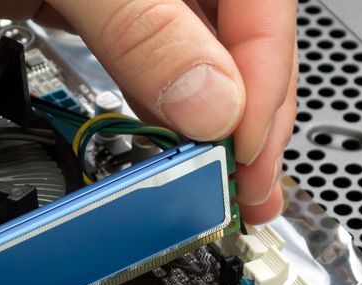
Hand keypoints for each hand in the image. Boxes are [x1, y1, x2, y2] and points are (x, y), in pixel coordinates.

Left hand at [0, 0, 297, 222]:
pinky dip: (161, 105)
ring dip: (211, 121)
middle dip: (250, 117)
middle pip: (242, 40)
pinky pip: (149, 60)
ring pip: (199, 57)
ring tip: (225, 181)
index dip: (264, 86)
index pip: (263, 10)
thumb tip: (208, 102)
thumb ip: (140, 26)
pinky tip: (175, 142)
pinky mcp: (97, 7)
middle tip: (247, 189)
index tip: (243, 152)